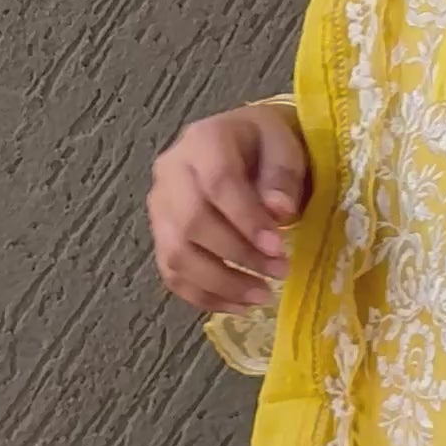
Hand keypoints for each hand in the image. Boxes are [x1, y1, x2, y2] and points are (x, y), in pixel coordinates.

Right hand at [148, 101, 312, 314]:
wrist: (246, 143)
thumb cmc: (267, 146)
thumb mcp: (285, 144)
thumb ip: (283, 175)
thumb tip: (279, 211)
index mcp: (204, 140)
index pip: (218, 182)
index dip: (246, 220)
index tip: (278, 248)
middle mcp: (171, 171)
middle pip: (191, 222)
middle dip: (237, 255)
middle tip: (279, 272)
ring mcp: (160, 205)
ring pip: (176, 254)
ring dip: (220, 283)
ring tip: (262, 296)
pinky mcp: (161, 234)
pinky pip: (171, 273)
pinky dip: (204, 296)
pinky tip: (238, 305)